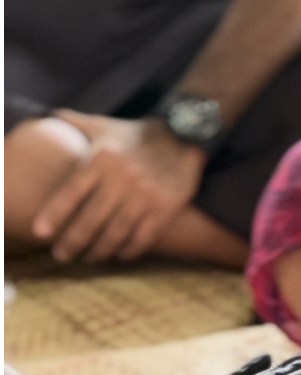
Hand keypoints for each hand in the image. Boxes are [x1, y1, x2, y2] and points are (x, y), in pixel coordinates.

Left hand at [32, 112, 205, 262]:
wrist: (185, 135)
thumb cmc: (138, 134)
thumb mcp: (106, 125)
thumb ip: (77, 122)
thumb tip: (50, 116)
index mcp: (101, 159)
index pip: (71, 193)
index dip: (54, 215)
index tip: (41, 233)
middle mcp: (122, 178)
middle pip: (90, 219)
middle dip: (72, 241)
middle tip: (62, 255)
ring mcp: (145, 195)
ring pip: (116, 232)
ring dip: (100, 250)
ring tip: (89, 258)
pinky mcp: (166, 207)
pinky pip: (144, 236)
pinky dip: (130, 250)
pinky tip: (120, 256)